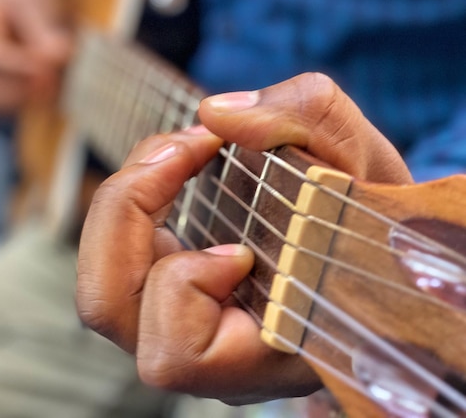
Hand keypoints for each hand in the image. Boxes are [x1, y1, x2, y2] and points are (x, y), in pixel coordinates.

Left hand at [76, 73, 412, 404]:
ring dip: (124, 204)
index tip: (240, 247)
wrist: (364, 239)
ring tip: (179, 154)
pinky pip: (115, 255)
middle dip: (127, 214)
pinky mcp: (164, 291)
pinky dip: (133, 200)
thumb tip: (215, 113)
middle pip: (108, 310)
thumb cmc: (369, 214)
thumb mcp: (360, 157)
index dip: (191, 285)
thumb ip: (303, 119)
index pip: (179, 357)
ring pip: (100, 284)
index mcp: (264, 355)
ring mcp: (180, 322)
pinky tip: (178, 166)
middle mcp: (209, 352)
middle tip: (184, 151)